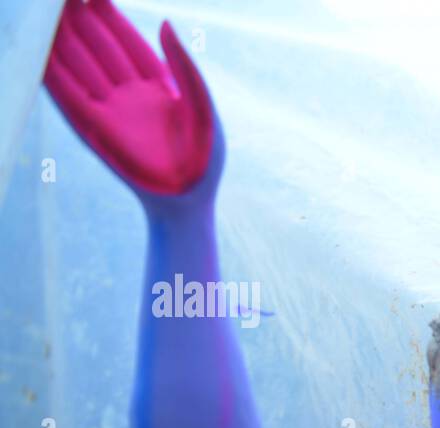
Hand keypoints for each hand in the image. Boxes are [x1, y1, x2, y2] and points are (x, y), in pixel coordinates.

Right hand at [44, 0, 218, 201]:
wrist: (190, 202)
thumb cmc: (206, 159)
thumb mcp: (203, 107)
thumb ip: (186, 67)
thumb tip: (167, 22)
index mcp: (156, 85)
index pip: (125, 40)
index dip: (109, 13)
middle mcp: (127, 93)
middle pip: (97, 46)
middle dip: (79, 16)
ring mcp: (108, 109)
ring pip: (78, 64)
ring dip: (60, 36)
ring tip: (47, 9)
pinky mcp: (94, 129)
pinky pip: (68, 95)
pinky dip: (51, 72)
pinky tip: (39, 49)